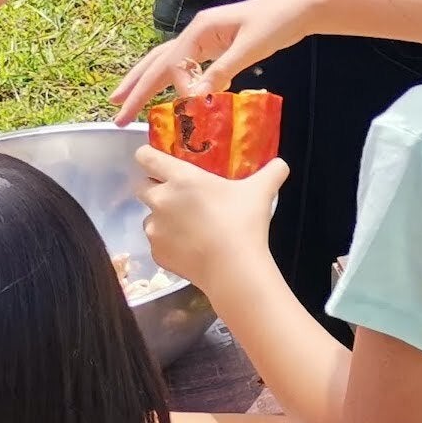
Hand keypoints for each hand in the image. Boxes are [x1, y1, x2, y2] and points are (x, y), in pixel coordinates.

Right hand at [110, 0, 311, 124]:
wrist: (301, 8)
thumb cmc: (277, 21)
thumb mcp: (250, 47)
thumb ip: (222, 71)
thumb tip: (195, 97)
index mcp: (200, 28)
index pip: (174, 63)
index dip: (176, 88)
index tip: (191, 106)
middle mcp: (197, 32)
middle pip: (158, 61)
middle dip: (136, 86)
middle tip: (116, 112)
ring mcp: (206, 39)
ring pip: (168, 63)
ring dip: (148, 82)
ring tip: (127, 103)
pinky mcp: (217, 47)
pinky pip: (189, 66)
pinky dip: (177, 82)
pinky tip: (175, 97)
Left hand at [136, 147, 287, 295]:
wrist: (232, 268)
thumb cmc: (242, 222)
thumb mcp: (261, 191)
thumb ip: (272, 172)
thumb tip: (281, 164)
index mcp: (180, 179)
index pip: (146, 157)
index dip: (147, 155)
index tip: (155, 158)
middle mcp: (161, 200)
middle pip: (141, 187)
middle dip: (153, 187)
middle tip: (178, 194)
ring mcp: (155, 229)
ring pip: (149, 217)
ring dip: (162, 218)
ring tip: (188, 226)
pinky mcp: (156, 253)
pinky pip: (157, 243)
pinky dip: (169, 243)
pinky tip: (190, 247)